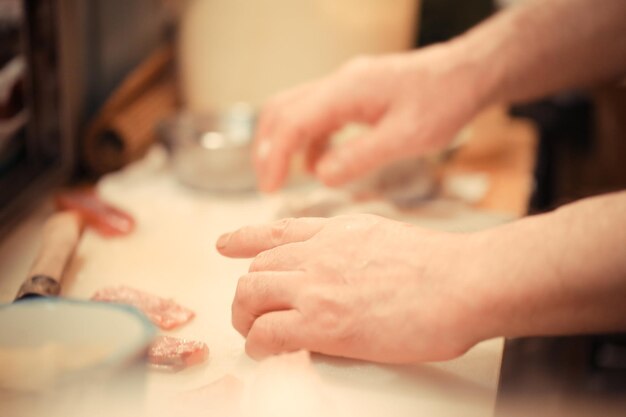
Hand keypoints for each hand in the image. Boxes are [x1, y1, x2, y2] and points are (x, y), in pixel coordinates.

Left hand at [217, 214, 489, 363]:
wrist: (462, 282)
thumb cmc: (440, 267)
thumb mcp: (385, 237)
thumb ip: (352, 249)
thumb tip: (341, 271)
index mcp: (335, 232)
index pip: (275, 231)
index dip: (243, 240)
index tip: (225, 245)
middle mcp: (317, 253)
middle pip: (256, 269)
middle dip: (248, 293)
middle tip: (252, 313)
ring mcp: (317, 286)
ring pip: (250, 295)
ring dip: (246, 317)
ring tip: (255, 334)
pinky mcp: (322, 323)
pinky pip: (266, 332)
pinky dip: (258, 344)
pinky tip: (266, 351)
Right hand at [254, 44, 487, 191]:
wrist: (467, 74)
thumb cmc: (443, 102)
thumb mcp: (407, 138)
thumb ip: (360, 157)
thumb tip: (321, 176)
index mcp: (348, 90)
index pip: (293, 121)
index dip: (274, 155)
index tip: (269, 187)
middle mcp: (340, 83)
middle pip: (282, 109)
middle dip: (268, 147)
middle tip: (268, 183)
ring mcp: (346, 86)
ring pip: (296, 109)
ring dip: (285, 143)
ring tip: (286, 177)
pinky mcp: (354, 94)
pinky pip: (318, 115)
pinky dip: (310, 141)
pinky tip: (319, 164)